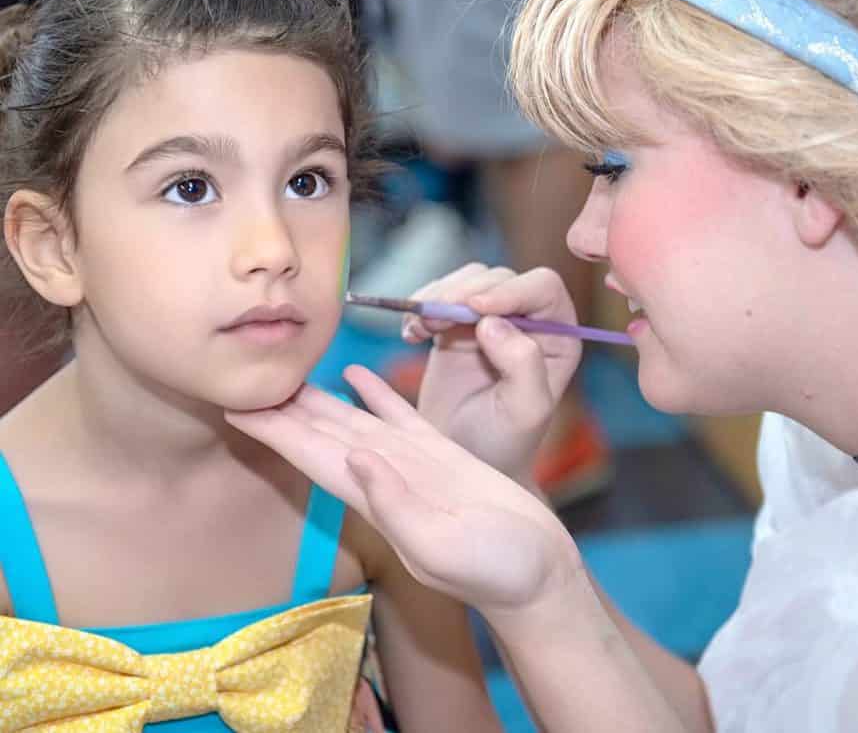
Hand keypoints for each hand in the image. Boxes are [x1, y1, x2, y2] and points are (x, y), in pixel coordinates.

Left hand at [225, 366, 581, 615]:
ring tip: (289, 369)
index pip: (310, 456)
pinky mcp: (441, 453)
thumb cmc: (496, 569)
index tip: (232, 403)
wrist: (537, 574)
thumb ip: (397, 505)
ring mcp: (410, 463)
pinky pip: (398, 414)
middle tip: (247, 372)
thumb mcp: (442, 546)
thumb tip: (356, 459)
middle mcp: (382, 477)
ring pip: (353, 420)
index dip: (271, 432)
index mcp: (374, 500)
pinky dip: (374, 393)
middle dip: (283, 407)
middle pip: (321, 433)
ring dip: (319, 397)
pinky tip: (354, 373)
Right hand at [403, 264, 581, 478]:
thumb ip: (523, 364)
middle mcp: (529, 320)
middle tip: (435, 321)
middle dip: (464, 292)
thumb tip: (494, 322)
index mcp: (558, 336)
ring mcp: (490, 319)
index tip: (476, 308)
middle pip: (499, 278)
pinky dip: (420, 307)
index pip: (543, 287)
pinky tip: (411, 335)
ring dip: (438, 296)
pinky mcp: (456, 325)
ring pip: (467, 280)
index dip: (510, 289)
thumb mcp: (525, 411)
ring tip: (420, 329)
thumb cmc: (504, 443)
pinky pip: (439, 296)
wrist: (465, 460)